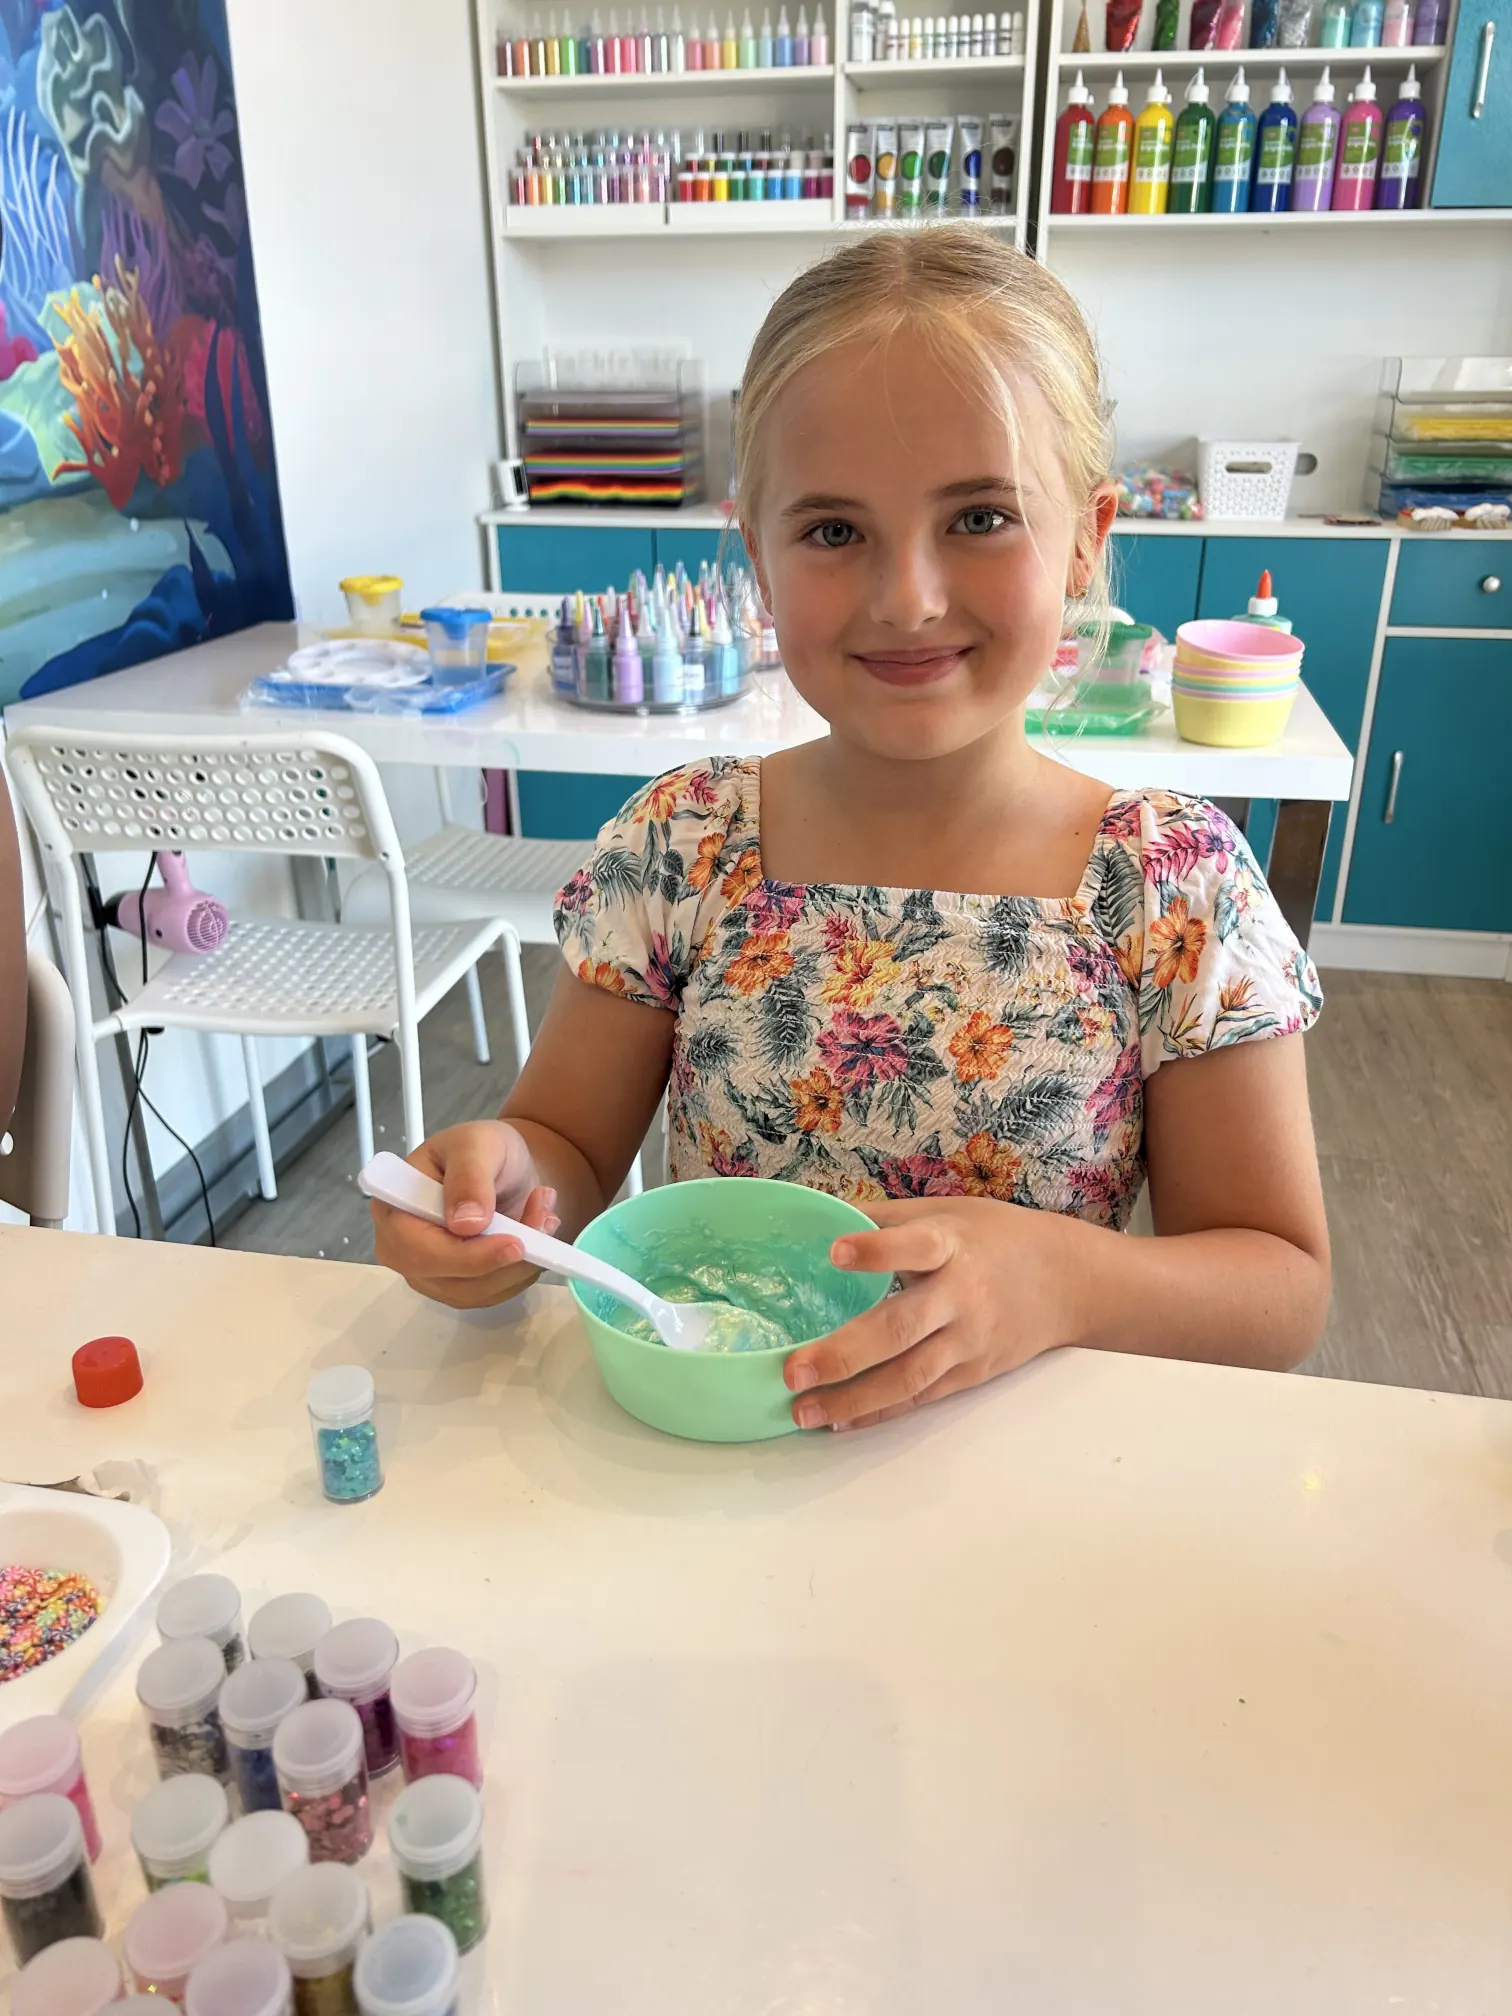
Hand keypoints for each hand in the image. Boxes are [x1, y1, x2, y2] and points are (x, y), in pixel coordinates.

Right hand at [369, 1121, 559, 1308]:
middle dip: (506, 1258)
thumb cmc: (481, 1150)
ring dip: (523, 1260)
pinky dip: (525, 1268)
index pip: (418, 1250)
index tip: (514, 1244)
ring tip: (543, 1212)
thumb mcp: (476, 1144)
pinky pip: (496, 1292)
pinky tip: (536, 1232)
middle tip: (544, 1218)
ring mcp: (430, 1273)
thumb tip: (464, 1223)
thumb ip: (469, 1176)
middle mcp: (403, 1249)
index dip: (466, 1256)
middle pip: (450, 1280)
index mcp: (394, 1209)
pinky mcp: (460, 1286)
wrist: (503, 1167)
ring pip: (480, 1291)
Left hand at [783, 1198, 1083, 1430]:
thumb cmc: (998, 1238)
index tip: (834, 1251)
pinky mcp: (972, 1374)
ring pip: (908, 1377)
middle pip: (901, 1330)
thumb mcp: (949, 1211)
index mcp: (951, 1245)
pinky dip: (879, 1412)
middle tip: (793, 1369)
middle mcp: (961, 1298)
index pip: (914, 1246)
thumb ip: (887, 1218)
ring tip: (801, 1409)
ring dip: (852, 1398)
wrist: (1071, 1282)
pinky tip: (839, 1421)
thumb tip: (817, 1213)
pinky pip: (920, 1398)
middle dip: (844, 1353)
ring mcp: (968, 1342)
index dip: (876, 1250)